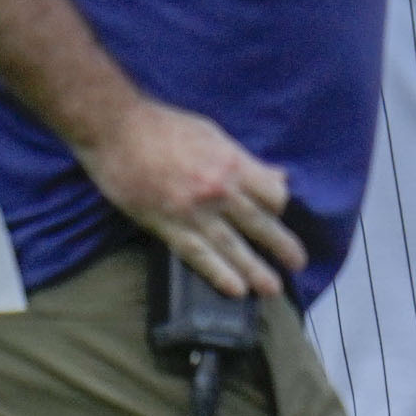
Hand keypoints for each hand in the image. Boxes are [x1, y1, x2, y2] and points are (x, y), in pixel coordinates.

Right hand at [90, 100, 304, 299]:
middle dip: (282, 245)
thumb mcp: (213, 134)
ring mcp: (194, 211)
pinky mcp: (167, 226)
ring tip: (272, 289)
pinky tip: (236, 289)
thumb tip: (278, 175)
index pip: (273, 194)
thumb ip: (245, 160)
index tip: (280, 217)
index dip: (280, 207)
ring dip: (256, 270)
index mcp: (233, 163)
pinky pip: (199, 255)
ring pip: (233, 246)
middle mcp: (219, 190)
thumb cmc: (164, 126)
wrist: (117, 129)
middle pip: (260, 223)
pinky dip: (219, 273)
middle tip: (298, 263)